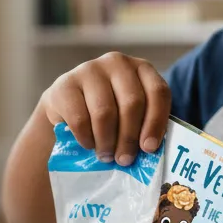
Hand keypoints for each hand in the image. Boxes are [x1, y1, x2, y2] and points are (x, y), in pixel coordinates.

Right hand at [41, 52, 170, 165]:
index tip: (149, 148)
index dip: (156, 122)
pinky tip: (88, 144)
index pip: (157, 92)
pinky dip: (86, 138)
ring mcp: (90, 69)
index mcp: (141, 68)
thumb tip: (150, 150)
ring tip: (106, 156)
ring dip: (107, 141)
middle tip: (124, 160)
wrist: (67, 107)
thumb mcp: (132, 113)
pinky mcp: (65, 84)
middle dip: (129, 137)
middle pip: (132, 102)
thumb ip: (144, 124)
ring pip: (105, 112)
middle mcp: (117, 62)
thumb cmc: (109, 114)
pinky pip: (80, 118)